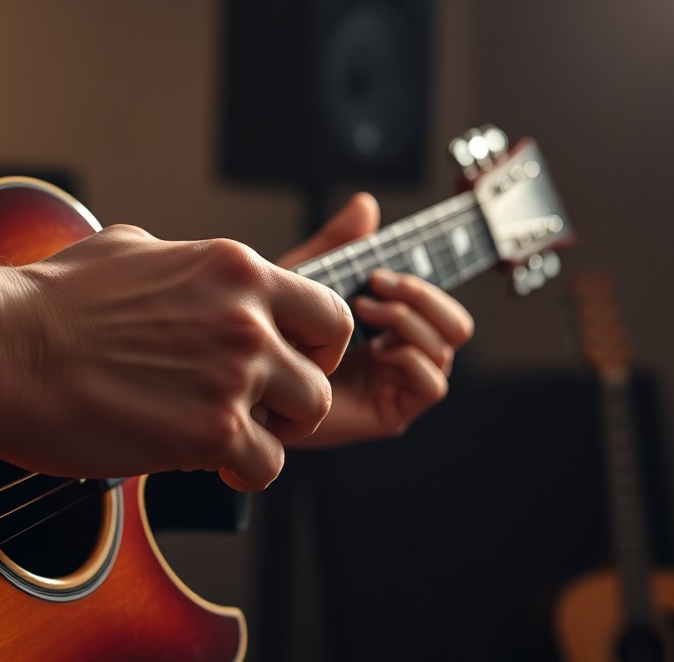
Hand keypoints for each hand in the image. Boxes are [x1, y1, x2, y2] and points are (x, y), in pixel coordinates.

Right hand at [0, 225, 354, 490]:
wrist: (2, 349)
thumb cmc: (48, 300)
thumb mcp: (128, 249)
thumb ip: (183, 266)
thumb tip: (189, 276)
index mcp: (233, 268)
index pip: (326, 309)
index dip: (315, 345)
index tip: (289, 363)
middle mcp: (247, 318)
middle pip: (325, 369)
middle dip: (298, 395)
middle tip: (265, 410)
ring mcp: (234, 375)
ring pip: (307, 418)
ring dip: (275, 435)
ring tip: (232, 440)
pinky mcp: (210, 431)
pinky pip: (266, 466)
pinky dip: (243, 473)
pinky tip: (208, 465)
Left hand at [279, 193, 474, 447]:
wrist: (249, 382)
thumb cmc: (271, 334)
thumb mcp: (305, 279)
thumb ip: (338, 243)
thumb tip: (366, 203)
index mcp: (391, 326)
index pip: (438, 304)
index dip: (420, 284)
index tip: (376, 272)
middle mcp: (402, 355)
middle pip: (456, 325)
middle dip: (422, 298)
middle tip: (373, 289)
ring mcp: (398, 385)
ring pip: (446, 349)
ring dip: (408, 322)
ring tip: (363, 315)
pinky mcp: (390, 414)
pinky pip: (432, 384)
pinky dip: (409, 359)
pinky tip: (374, 352)